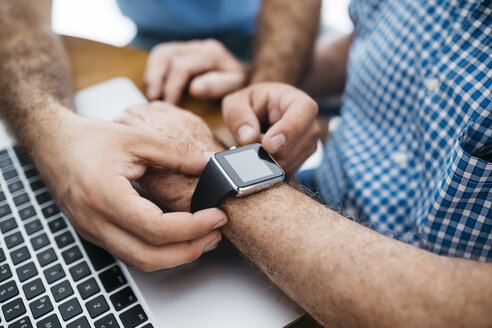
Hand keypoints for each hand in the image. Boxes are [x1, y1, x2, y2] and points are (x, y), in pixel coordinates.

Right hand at [32, 111, 226, 270]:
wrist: (52, 143)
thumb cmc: (88, 138)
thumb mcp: (136, 137)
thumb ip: (175, 152)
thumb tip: (207, 164)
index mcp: (105, 196)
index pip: (156, 228)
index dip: (193, 227)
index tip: (216, 216)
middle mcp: (95, 222)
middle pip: (149, 256)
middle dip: (189, 250)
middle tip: (215, 234)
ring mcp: (93, 231)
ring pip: (139, 260)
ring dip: (175, 255)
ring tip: (203, 237)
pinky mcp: (95, 233)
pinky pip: (130, 252)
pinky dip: (158, 250)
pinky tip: (177, 235)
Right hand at [144, 39, 246, 103]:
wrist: (244, 70)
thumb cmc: (238, 81)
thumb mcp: (235, 85)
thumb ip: (217, 86)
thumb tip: (193, 89)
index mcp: (211, 53)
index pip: (182, 66)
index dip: (172, 86)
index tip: (170, 105)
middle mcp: (198, 45)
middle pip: (167, 55)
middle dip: (156, 78)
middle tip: (154, 99)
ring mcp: (189, 45)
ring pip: (161, 53)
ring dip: (152, 74)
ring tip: (152, 94)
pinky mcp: (182, 50)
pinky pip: (161, 55)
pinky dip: (154, 70)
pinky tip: (155, 87)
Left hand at [222, 83, 319, 172]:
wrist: (257, 115)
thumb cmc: (250, 104)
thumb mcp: (236, 103)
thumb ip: (238, 116)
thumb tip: (249, 138)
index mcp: (294, 99)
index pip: (304, 111)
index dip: (289, 129)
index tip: (268, 145)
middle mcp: (309, 122)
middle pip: (291, 146)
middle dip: (264, 150)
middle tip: (250, 138)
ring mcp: (309, 143)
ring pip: (286, 163)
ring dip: (265, 159)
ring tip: (257, 143)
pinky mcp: (302, 159)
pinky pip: (284, 171)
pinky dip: (269, 167)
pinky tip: (263, 153)